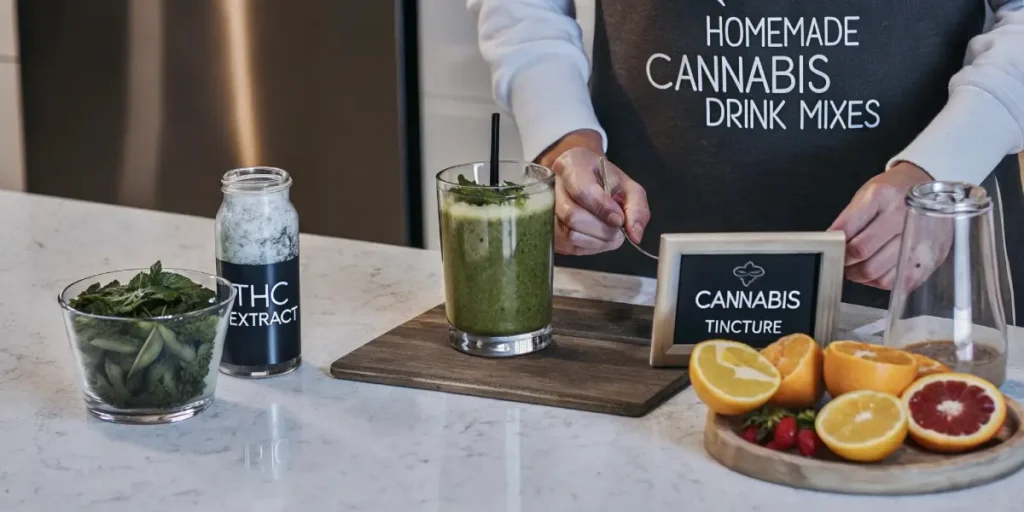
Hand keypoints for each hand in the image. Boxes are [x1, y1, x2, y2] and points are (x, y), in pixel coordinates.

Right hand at [539, 130, 650, 255]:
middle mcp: (552, 186)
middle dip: (601, 228)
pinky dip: (589, 247)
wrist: (585, 179)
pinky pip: (568, 247)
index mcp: (571, 166)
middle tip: (617, 227)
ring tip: (609, 232)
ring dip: (597, 240)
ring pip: (569, 235)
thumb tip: (635, 235)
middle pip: (572, 217)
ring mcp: (544, 209)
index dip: (603, 209)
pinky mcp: (547, 230)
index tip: (619, 219)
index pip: (582, 191)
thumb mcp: (628, 187)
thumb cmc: (606, 182)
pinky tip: (597, 237)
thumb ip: (637, 208)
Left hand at [829, 162, 938, 289]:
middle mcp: (900, 215)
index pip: (847, 229)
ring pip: (877, 271)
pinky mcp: (930, 255)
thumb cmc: (891, 193)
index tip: (831, 250)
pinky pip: (897, 281)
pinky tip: (877, 273)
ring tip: (857, 269)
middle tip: (843, 262)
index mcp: (881, 196)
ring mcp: (917, 236)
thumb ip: (848, 220)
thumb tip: (831, 244)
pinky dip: (881, 281)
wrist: (925, 186)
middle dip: (846, 262)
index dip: (834, 245)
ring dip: (860, 275)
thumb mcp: (865, 196)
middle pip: (862, 252)